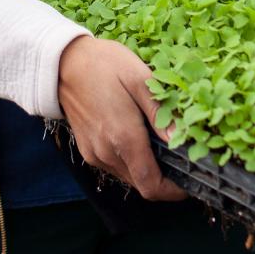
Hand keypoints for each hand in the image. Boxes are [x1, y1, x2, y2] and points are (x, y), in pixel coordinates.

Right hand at [56, 35, 186, 200]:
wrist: (63, 62)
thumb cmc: (104, 64)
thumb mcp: (139, 78)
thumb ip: (160, 111)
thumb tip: (181, 138)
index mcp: (123, 137)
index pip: (151, 185)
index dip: (174, 190)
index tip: (191, 179)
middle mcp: (107, 153)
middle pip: (142, 183)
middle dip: (165, 177)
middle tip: (183, 155)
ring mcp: (95, 154)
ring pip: (130, 177)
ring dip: (148, 169)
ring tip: (163, 142)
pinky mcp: (88, 150)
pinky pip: (116, 167)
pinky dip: (133, 161)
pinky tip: (141, 137)